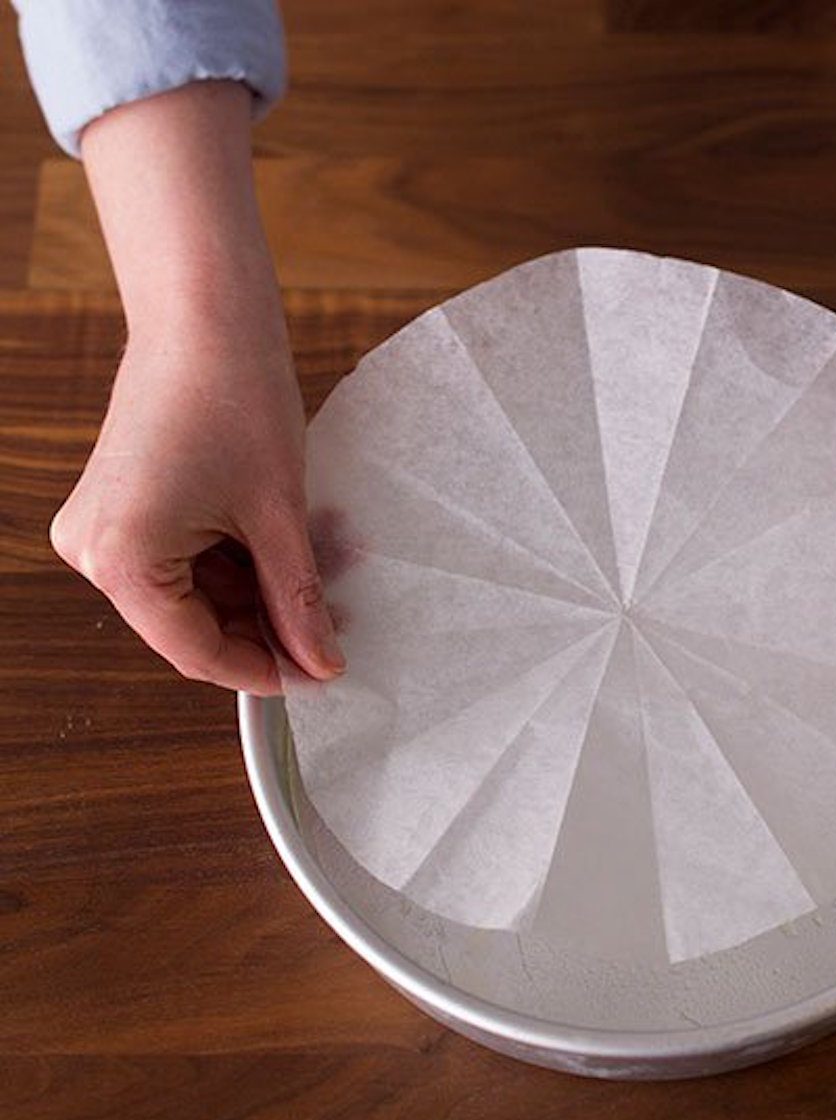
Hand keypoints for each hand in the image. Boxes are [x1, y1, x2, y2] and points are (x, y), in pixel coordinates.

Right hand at [50, 318, 343, 694]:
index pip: (196, 651)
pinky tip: (287, 553)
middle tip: (331, 630)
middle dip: (266, 627)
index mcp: (121, 559)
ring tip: (323, 580)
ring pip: (193, 595)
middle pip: (192, 625)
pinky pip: (184, 561)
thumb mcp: (278, 516)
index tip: (318, 676)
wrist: (204, 317)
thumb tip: (321, 663)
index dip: (264, 671)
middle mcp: (94, 550)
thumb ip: (297, 601)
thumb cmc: (236, 398)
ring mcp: (103, 527)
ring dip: (259, 594)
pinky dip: (237, 563)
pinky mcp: (122, 507)